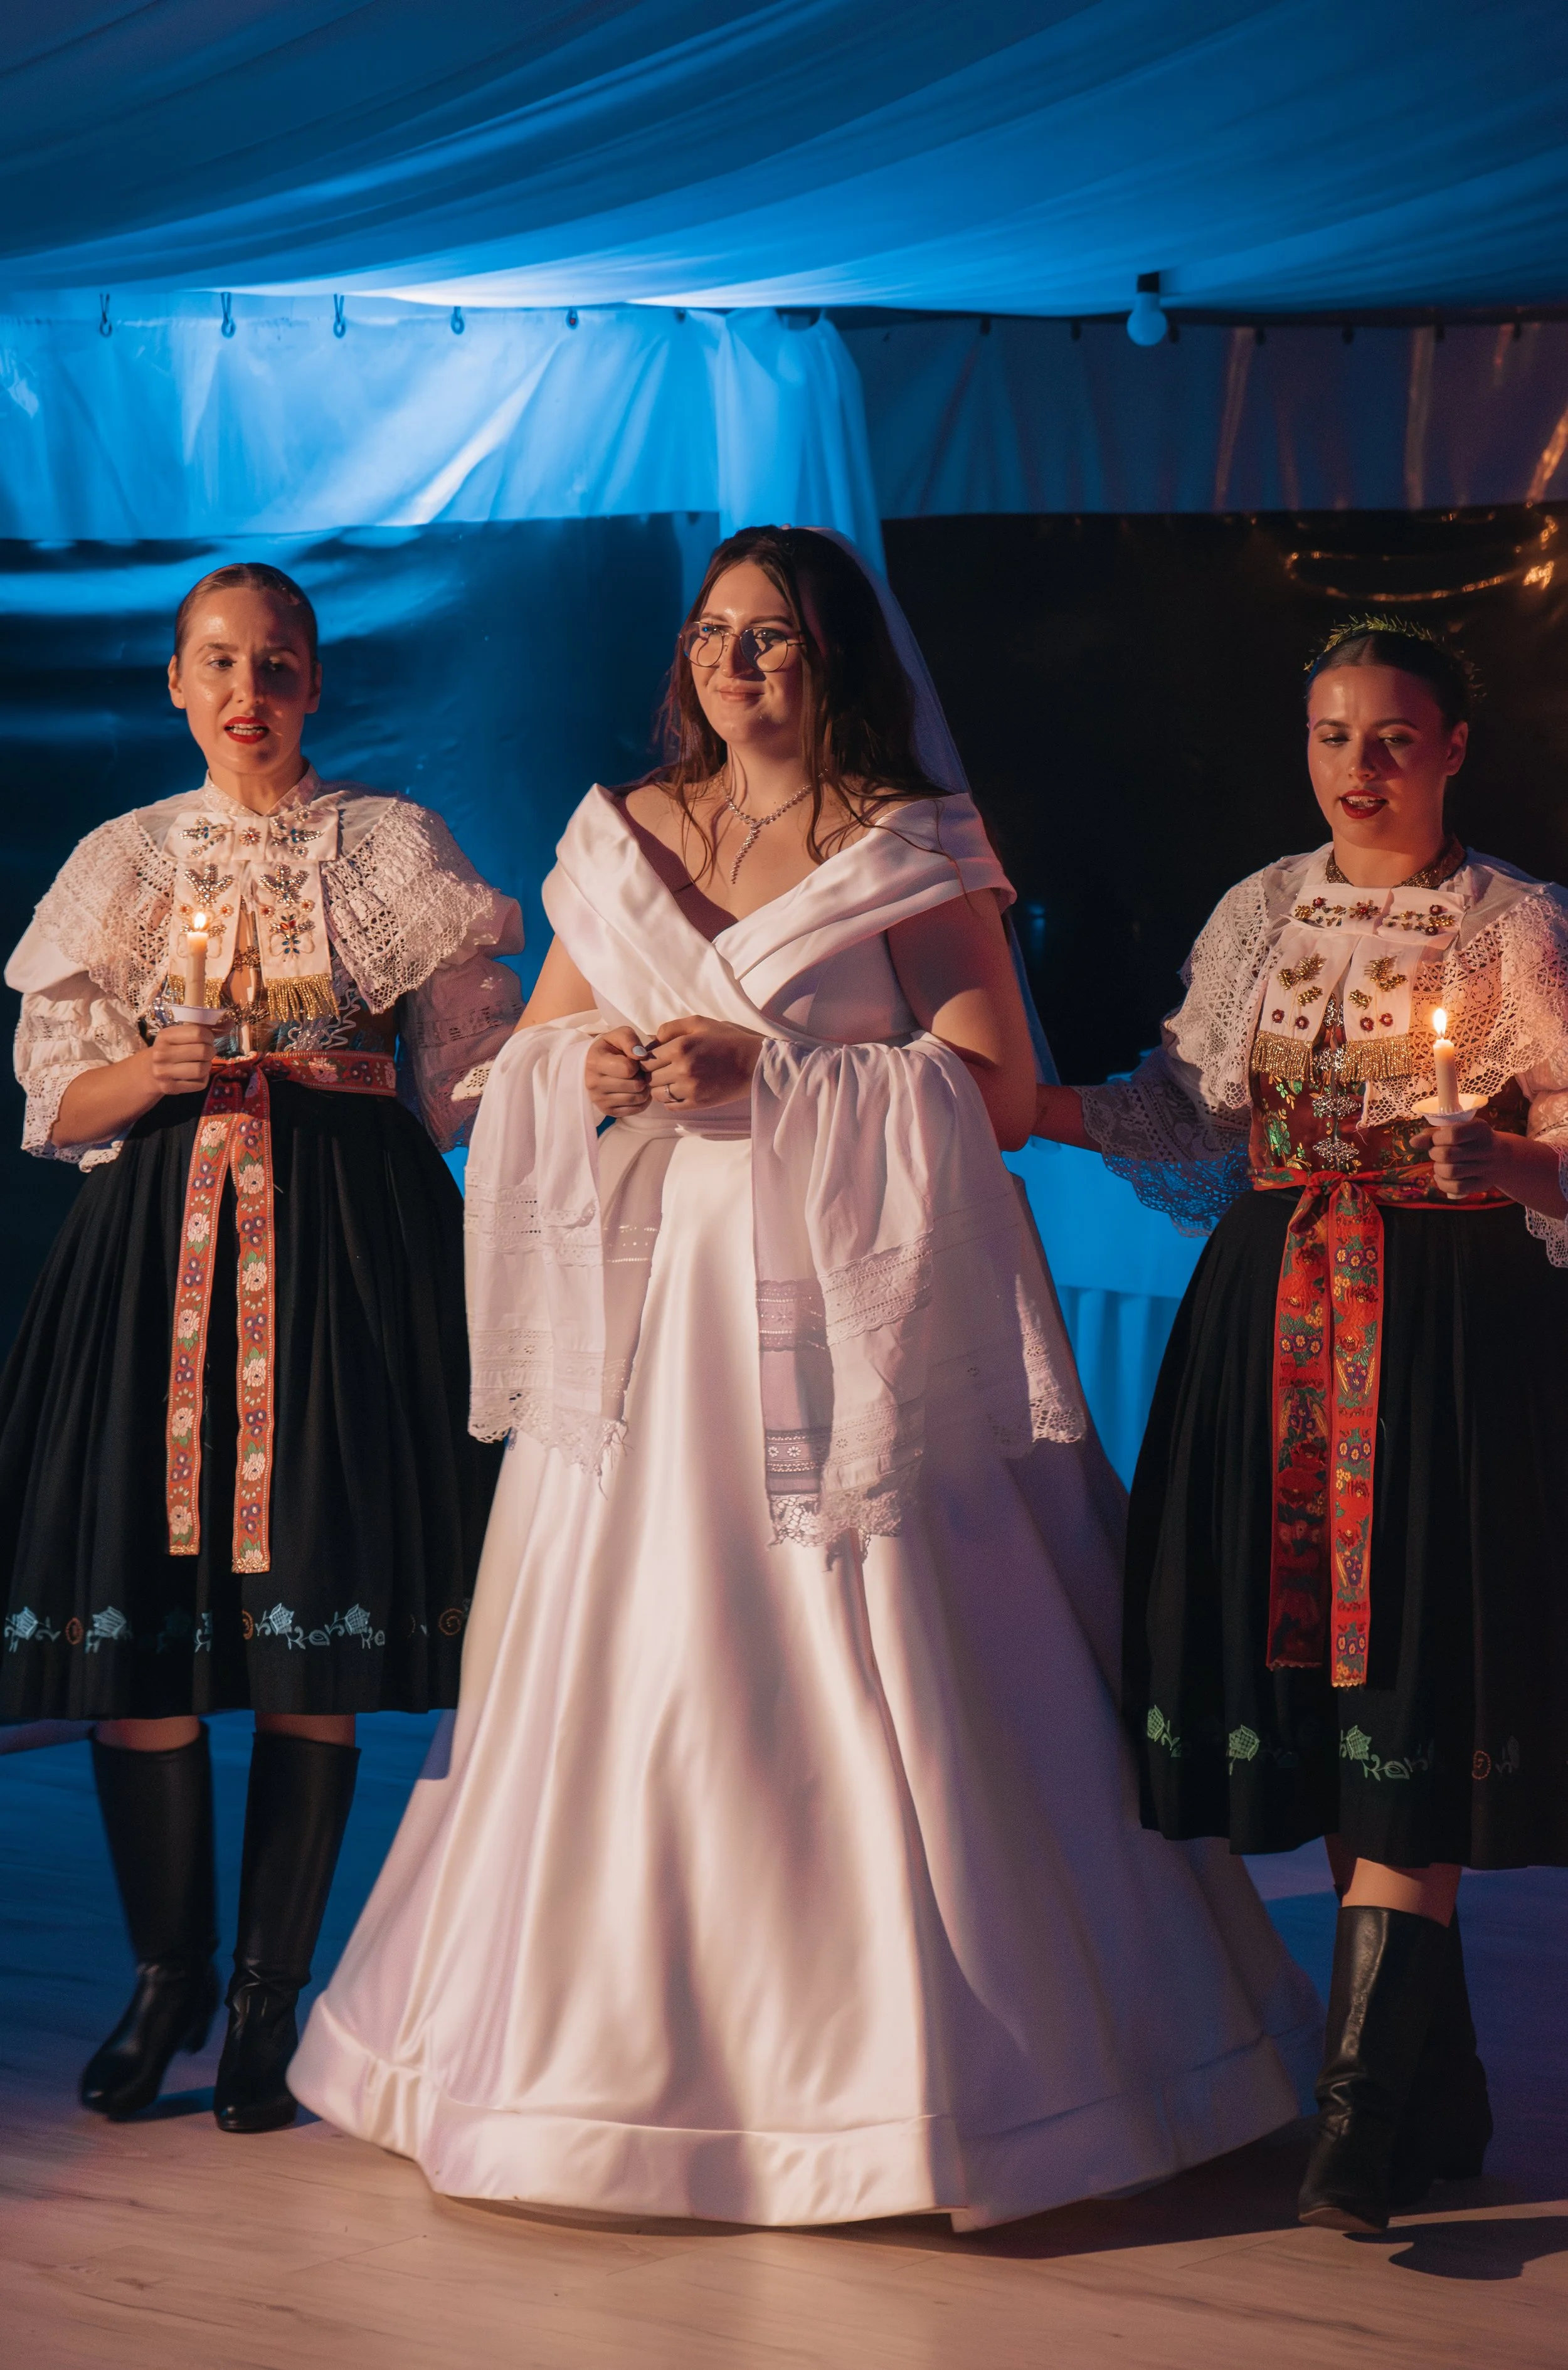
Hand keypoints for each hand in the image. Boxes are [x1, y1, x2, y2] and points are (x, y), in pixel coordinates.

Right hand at [148, 1022, 216, 1098]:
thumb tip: (231, 1022)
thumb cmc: (173, 1049)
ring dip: (207, 1066)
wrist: (150, 1071)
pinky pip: (199, 1084)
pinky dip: (202, 1079)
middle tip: (207, 1053)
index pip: (198, 1033)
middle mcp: (161, 1053)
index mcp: (165, 1036)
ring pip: (202, 1069)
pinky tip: (195, 1075)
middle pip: (203, 1051)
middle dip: (211, 1051)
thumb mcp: (183, 1035)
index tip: (208, 1039)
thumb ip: (207, 1028)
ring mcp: (163, 1072)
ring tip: (202, 1064)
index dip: (210, 1036)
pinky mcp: (169, 1088)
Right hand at [585, 1028, 651, 1115]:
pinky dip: (643, 1101)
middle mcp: (593, 1083)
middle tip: (640, 1072)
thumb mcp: (619, 1036)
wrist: (596, 1064)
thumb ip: (630, 1040)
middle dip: (642, 1077)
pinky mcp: (608, 1111)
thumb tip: (642, 1056)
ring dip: (644, 1089)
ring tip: (639, 1080)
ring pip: (637, 1098)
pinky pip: (636, 1109)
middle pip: (635, 1085)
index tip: (634, 1061)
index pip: (628, 1069)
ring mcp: (599, 1100)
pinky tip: (637, 1091)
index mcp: (595, 1062)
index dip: (637, 1064)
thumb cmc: (611, 1048)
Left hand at [645, 1016, 764, 1108]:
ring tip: (670, 1080)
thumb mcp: (700, 1023)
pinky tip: (679, 1090)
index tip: (655, 1057)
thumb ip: (672, 1028)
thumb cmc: (728, 1040)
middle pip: (648, 1077)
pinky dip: (670, 1100)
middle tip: (662, 1069)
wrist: (754, 1063)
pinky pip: (670, 1106)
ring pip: (657, 1093)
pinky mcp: (697, 1103)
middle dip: (652, 1073)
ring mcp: (689, 1089)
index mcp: (680, 1047)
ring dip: (659, 1087)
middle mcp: (682, 1069)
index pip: (646, 1058)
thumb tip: (651, 1040)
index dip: (647, 1058)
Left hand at [1419, 1115, 1500, 1199]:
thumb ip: (1433, 1134)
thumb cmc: (1470, 1140)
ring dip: (1438, 1169)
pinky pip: (1457, 1188)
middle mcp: (1486, 1148)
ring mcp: (1486, 1168)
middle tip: (1437, 1153)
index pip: (1453, 1134)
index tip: (1437, 1140)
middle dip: (1434, 1154)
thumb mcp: (1457, 1129)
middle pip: (1448, 1155)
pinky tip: (1441, 1177)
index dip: (1437, 1139)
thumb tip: (1413, 1142)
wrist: (1500, 1156)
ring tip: (1440, 1164)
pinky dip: (1442, 1183)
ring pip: (1450, 1172)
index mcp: (1480, 1129)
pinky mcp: (1483, 1184)